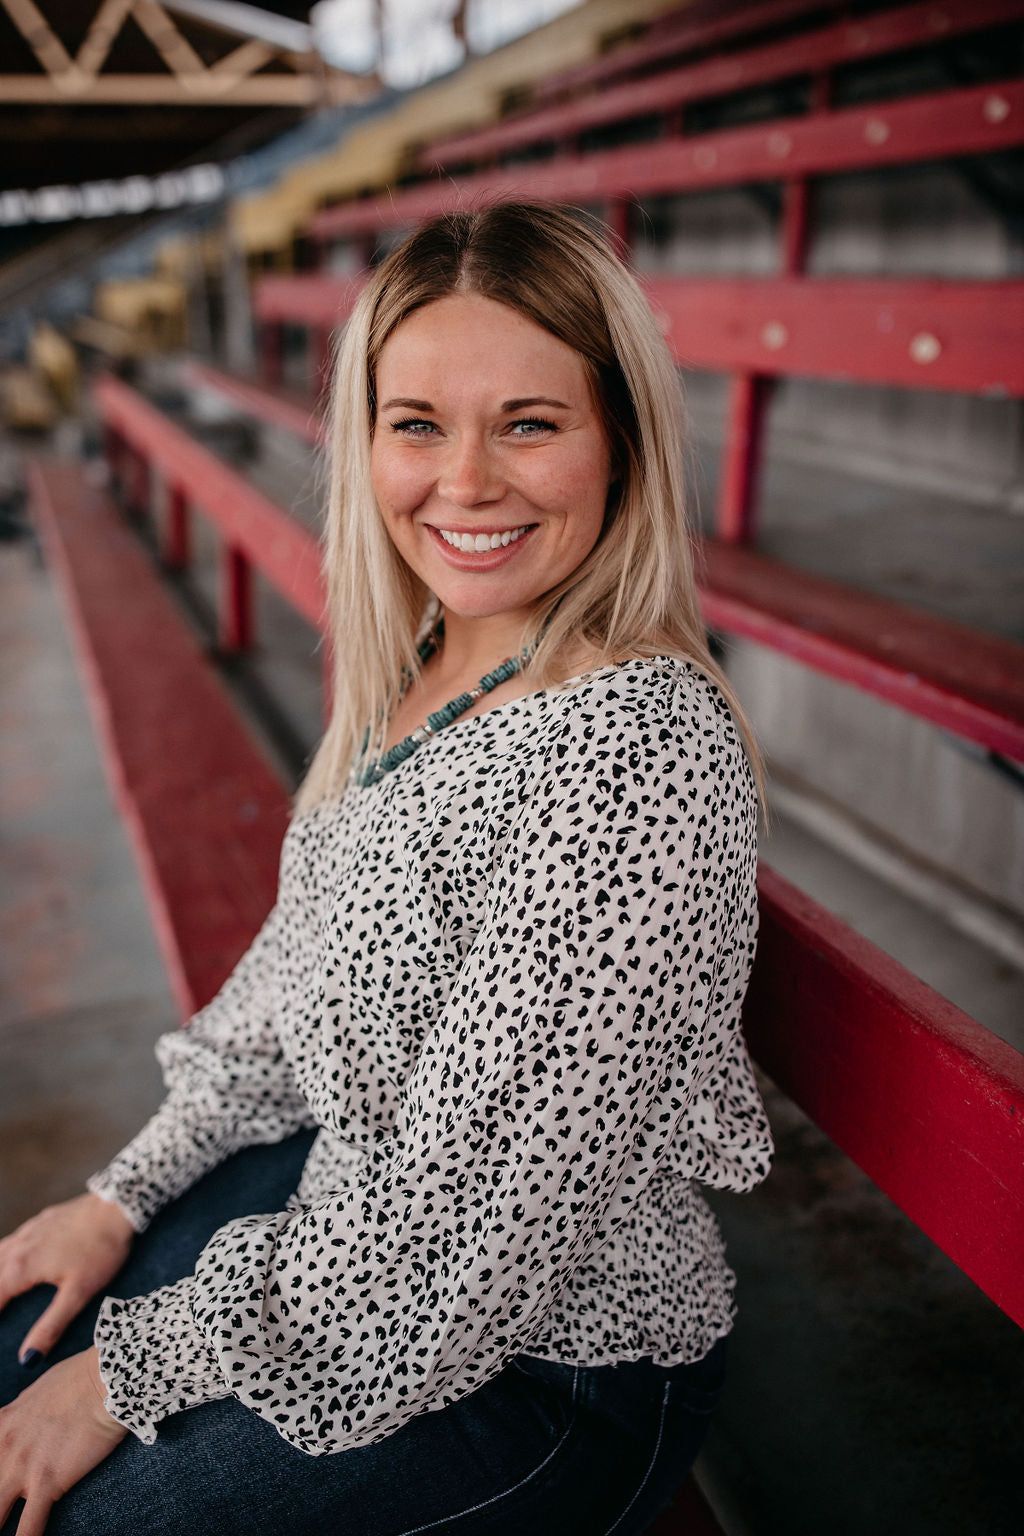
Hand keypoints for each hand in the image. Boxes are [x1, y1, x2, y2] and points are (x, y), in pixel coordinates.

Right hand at [0, 1195, 133, 1362]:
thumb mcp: (79, 1293)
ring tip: (0, 1298)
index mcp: (20, 1268)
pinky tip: (8, 1263)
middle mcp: (17, 1247)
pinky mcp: (38, 1222)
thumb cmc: (101, 1249)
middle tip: (0, 1317)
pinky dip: (1, 1258)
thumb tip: (27, 1359)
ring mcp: (27, 1231)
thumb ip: (51, 1327)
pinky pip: (8, 1243)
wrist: (117, 1206)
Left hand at [0, 1347, 126, 1535]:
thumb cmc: (80, 1378)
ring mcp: (21, 1468)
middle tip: (1, 1512)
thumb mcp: (35, 1393)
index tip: (0, 1482)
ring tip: (4, 1535)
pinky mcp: (46, 1483)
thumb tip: (20, 1425)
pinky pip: (28, 1528)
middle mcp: (4, 1448)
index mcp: (1, 1426)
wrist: (105, 1380)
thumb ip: (20, 1417)